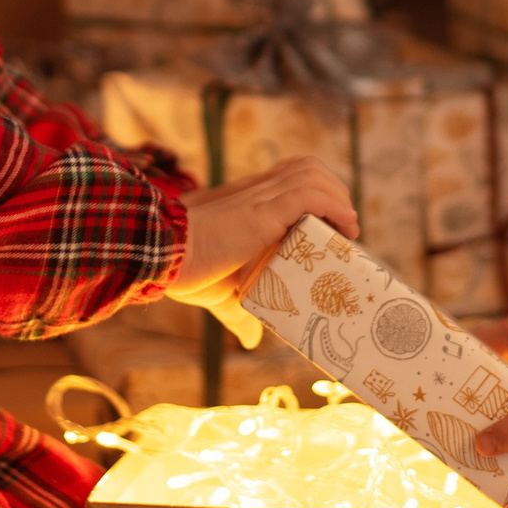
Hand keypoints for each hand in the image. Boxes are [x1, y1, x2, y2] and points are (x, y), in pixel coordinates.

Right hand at [164, 156, 358, 321]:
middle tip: (343, 228)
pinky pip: (309, 194)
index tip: (331, 226)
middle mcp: (256, 192)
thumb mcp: (221, 292)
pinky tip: (344, 226)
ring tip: (347, 229)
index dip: (317, 193)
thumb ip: (239, 314)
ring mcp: (260, 197)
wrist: (160, 257)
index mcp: (246, 203)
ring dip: (339, 196)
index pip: (290, 177)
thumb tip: (251, 341)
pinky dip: (334, 205)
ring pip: (313, 174)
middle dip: (334, 190)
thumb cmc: (185, 272)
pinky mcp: (263, 210)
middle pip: (307, 167)